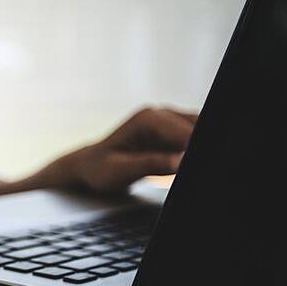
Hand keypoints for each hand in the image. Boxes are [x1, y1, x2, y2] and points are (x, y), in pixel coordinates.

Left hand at [68, 107, 196, 192]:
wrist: (91, 167)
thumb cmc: (100, 168)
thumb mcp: (121, 170)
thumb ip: (150, 164)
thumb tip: (180, 161)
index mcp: (147, 119)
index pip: (186, 133)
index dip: (191, 149)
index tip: (183, 162)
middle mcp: (160, 115)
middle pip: (195, 126)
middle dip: (192, 147)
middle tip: (178, 168)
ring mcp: (167, 122)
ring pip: (195, 129)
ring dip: (191, 148)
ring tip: (175, 168)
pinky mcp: (172, 134)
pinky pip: (190, 138)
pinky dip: (189, 150)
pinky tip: (176, 164)